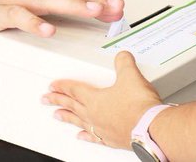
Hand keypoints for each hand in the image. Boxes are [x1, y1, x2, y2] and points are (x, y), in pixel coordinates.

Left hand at [45, 51, 162, 148]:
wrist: (150, 128)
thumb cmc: (138, 106)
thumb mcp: (131, 76)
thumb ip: (124, 62)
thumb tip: (122, 56)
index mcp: (95, 99)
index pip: (73, 90)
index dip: (62, 86)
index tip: (52, 86)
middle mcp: (94, 115)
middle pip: (71, 105)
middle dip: (57, 101)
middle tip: (45, 100)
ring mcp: (102, 128)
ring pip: (78, 121)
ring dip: (66, 117)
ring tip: (57, 116)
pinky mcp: (111, 139)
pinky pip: (93, 137)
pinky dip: (85, 136)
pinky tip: (81, 136)